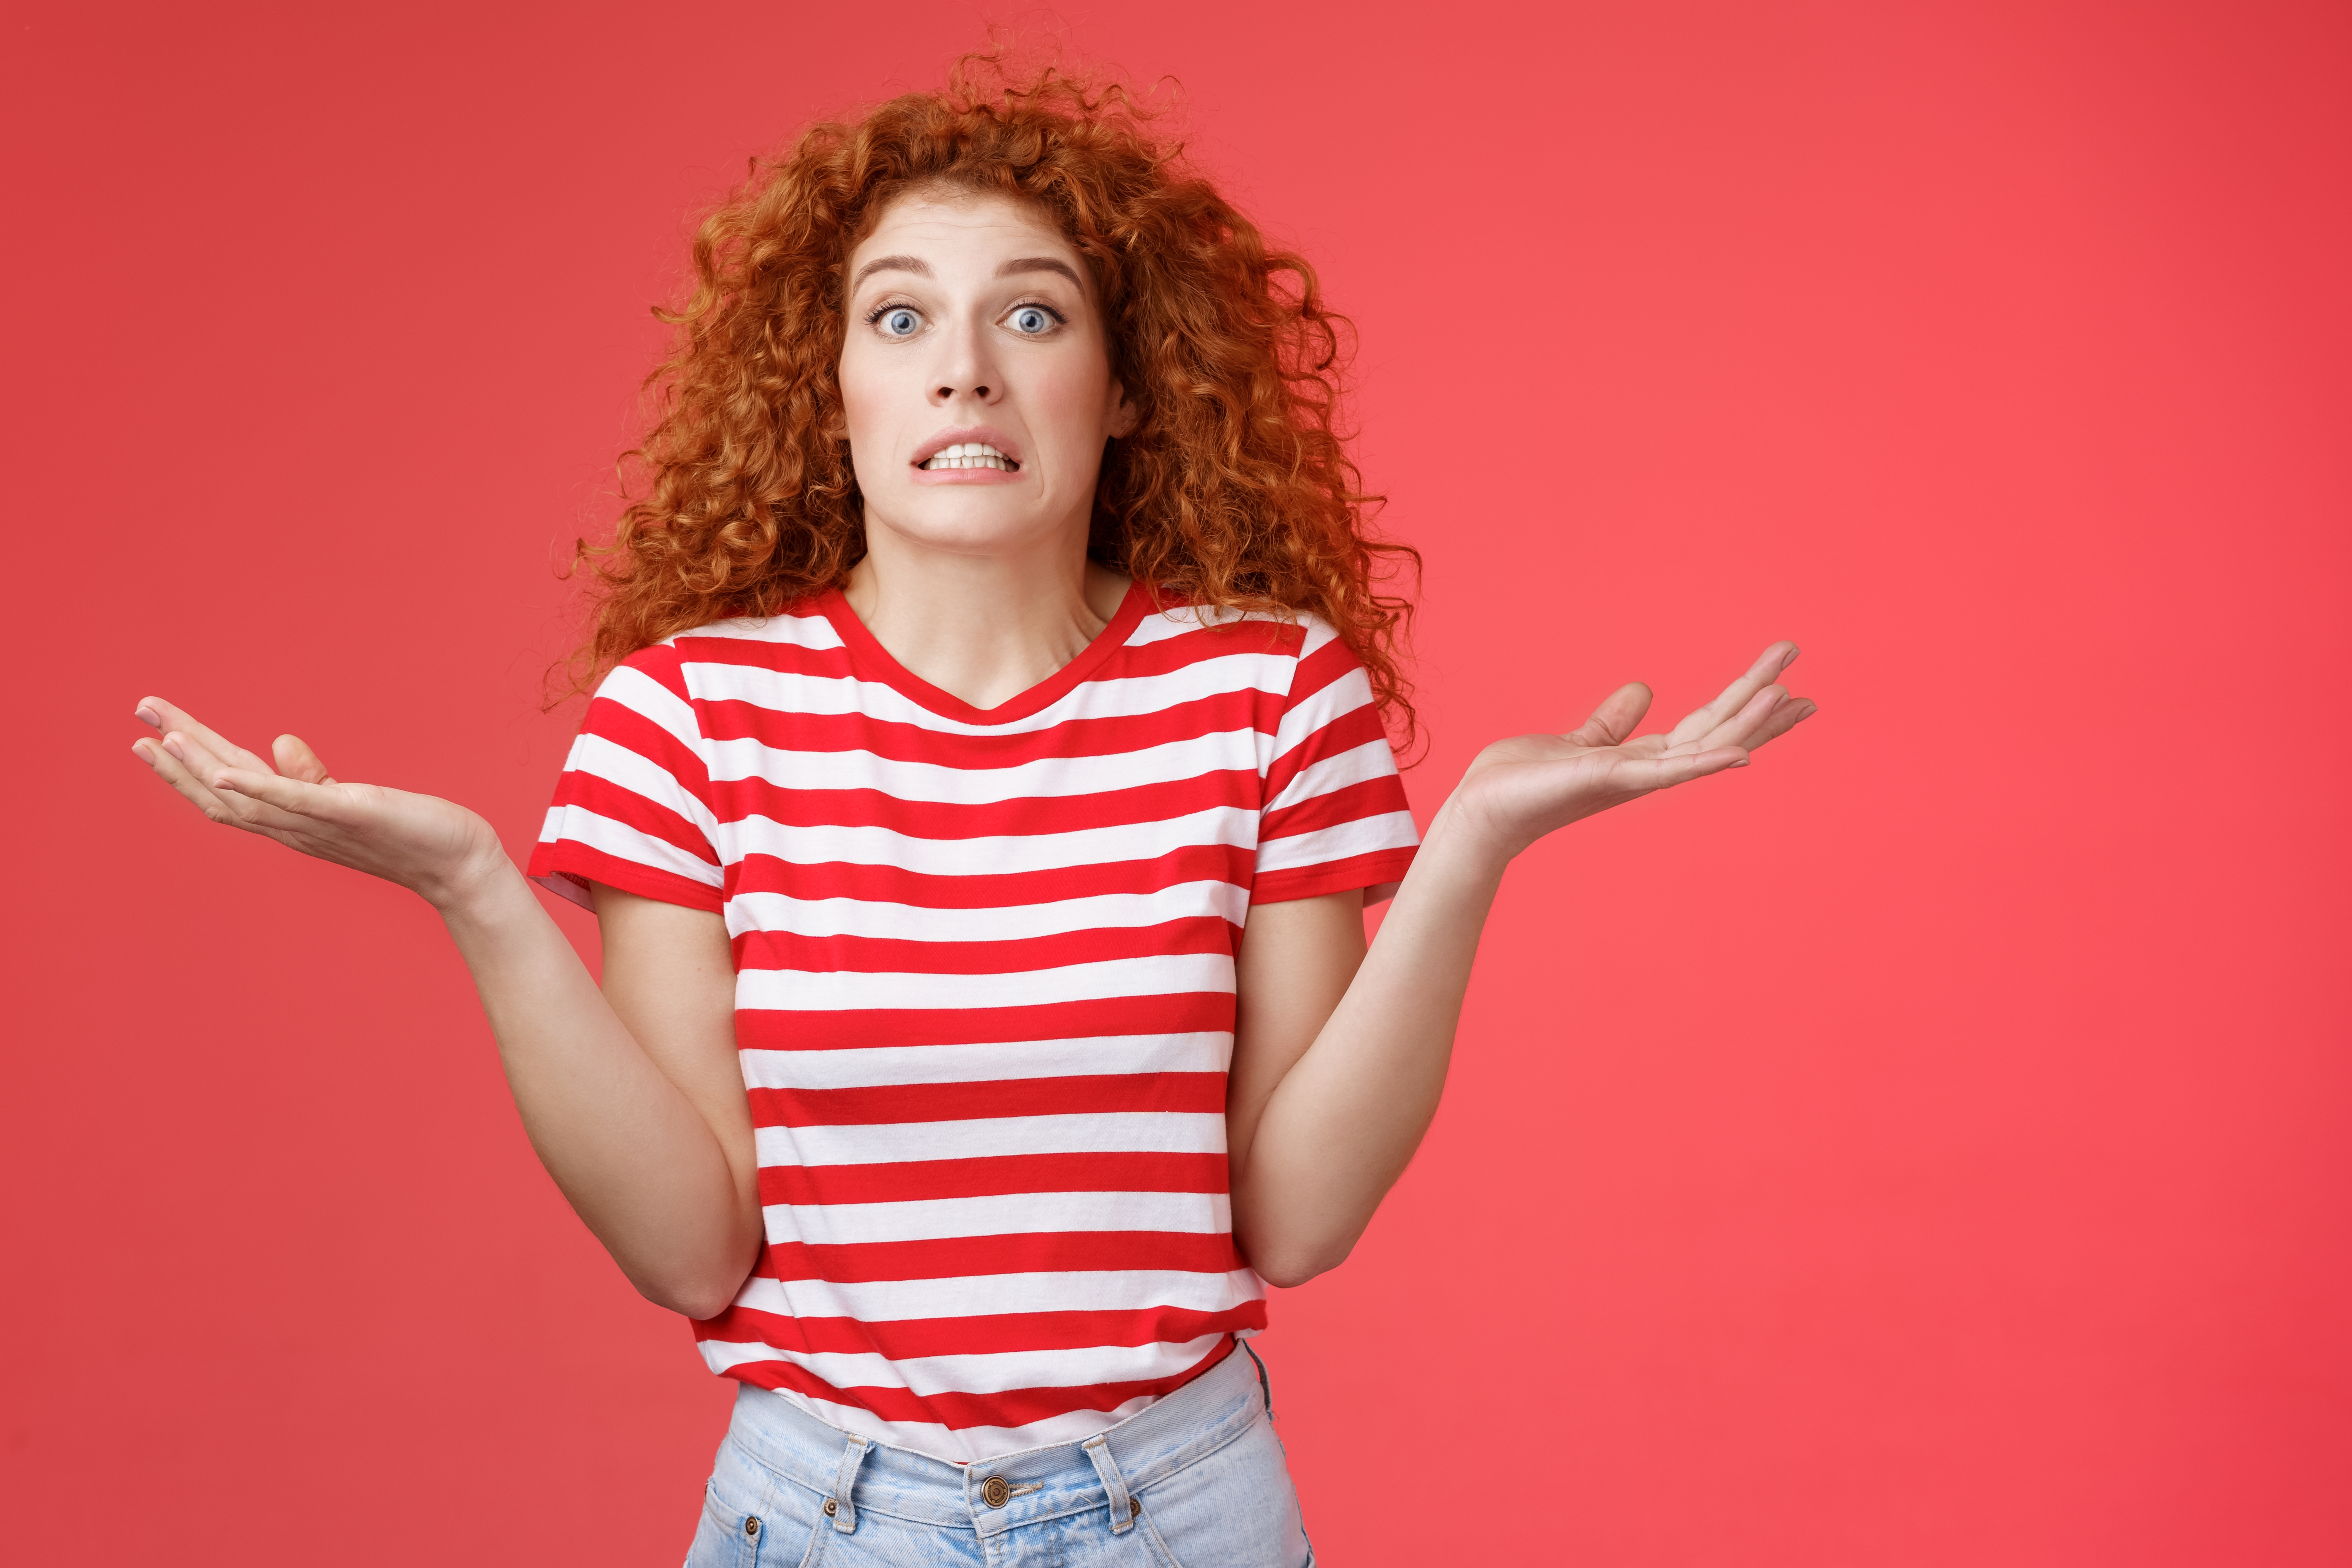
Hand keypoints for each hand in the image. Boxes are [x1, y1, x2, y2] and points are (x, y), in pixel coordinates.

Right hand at [129, 697, 510, 911]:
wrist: (456, 866)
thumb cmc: (408, 832)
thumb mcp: (352, 799)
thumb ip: (312, 777)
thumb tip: (281, 743)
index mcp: (293, 820)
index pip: (227, 788)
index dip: (187, 761)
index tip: (154, 731)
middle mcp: (296, 828)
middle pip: (221, 790)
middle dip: (177, 754)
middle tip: (140, 713)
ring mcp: (320, 824)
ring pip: (245, 798)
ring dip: (200, 767)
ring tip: (164, 736)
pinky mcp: (351, 814)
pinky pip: (296, 802)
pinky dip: (258, 787)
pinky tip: (224, 772)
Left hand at [1443, 642, 1816, 859]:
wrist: (1483, 810)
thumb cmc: (1525, 781)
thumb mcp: (1581, 741)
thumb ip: (1614, 721)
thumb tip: (1644, 689)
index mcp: (1642, 760)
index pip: (1707, 727)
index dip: (1745, 703)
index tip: (1785, 680)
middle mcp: (1646, 773)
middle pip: (1717, 732)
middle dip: (1759, 702)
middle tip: (1800, 666)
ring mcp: (1632, 780)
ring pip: (1704, 748)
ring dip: (1747, 724)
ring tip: (1787, 696)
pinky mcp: (1609, 780)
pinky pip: (1668, 772)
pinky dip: (1705, 763)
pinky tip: (1741, 754)